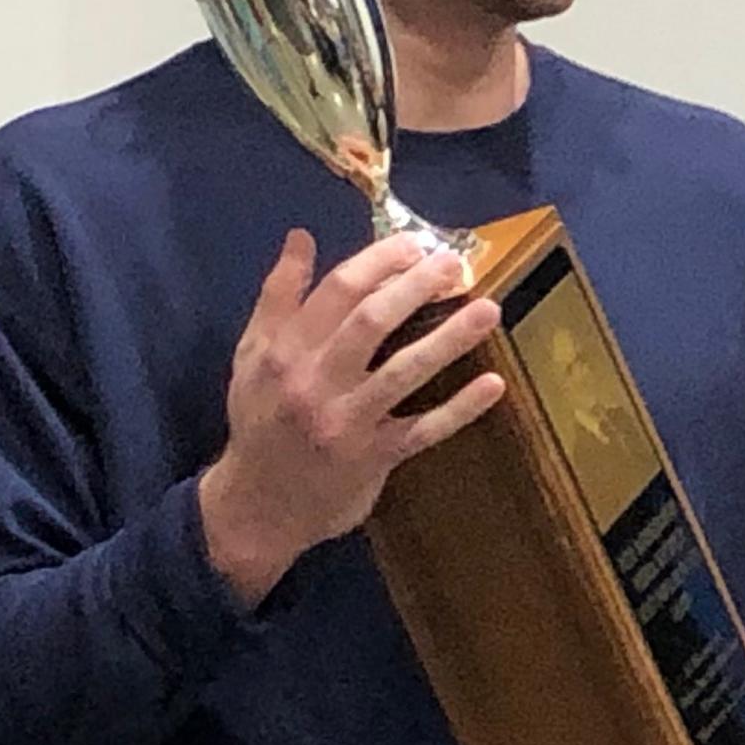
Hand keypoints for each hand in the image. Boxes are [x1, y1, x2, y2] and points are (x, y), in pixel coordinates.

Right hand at [199, 229, 504, 607]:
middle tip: (453, 264)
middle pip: (371, 322)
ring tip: (487, 309)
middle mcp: (315, 382)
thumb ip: (277, 297)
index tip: (414, 245)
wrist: (257, 507)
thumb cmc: (259, 422)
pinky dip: (459, 408)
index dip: (379, 261)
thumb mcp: (251, 356)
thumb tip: (301, 237)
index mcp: (285, 351)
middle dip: (416, 287)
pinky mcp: (374, 459)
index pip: (337, 291)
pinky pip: (422, 430)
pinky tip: (493, 384)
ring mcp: (348, 422)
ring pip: (403, 372)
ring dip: (449, 339)